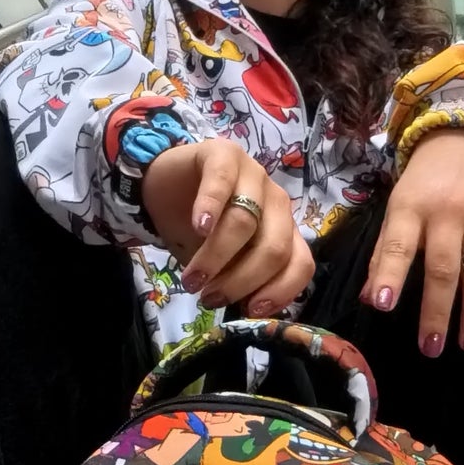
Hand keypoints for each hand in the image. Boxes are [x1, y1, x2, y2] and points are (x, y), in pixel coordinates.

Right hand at [142, 135, 314, 314]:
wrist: (162, 189)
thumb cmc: (198, 231)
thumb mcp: (221, 264)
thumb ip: (237, 279)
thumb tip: (246, 309)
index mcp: (283, 230)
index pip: (300, 263)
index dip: (280, 290)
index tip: (249, 310)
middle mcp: (276, 202)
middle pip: (274, 247)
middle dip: (241, 280)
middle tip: (210, 298)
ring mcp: (253, 174)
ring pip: (247, 221)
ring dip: (216, 256)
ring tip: (192, 279)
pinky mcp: (222, 153)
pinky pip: (222, 181)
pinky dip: (211, 206)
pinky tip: (198, 227)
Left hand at [361, 128, 463, 355]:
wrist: (463, 137)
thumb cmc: (424, 183)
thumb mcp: (397, 207)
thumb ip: (386, 252)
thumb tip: (373, 298)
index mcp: (410, 207)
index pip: (398, 245)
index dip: (391, 276)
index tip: (385, 306)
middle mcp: (447, 210)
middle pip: (443, 267)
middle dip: (437, 312)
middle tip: (431, 347)